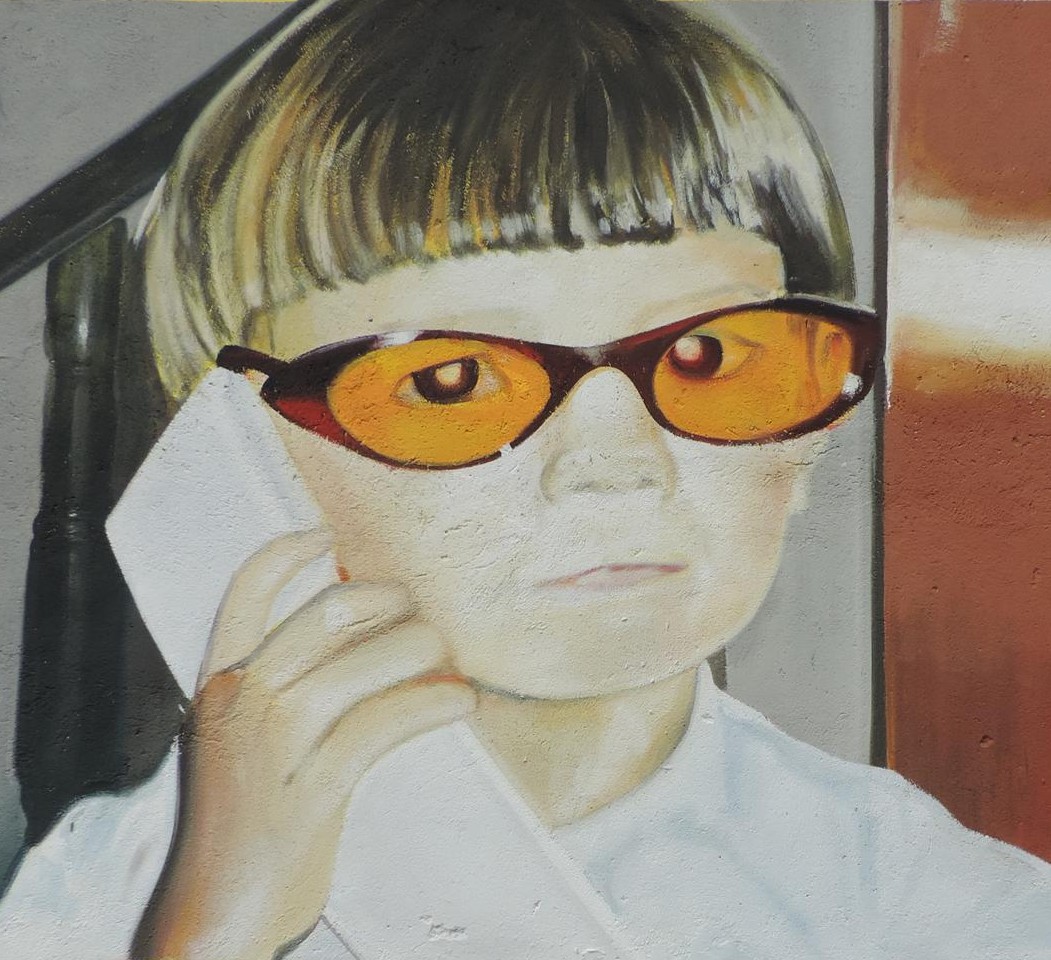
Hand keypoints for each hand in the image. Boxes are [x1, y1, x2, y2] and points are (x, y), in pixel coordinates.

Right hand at [134, 529, 476, 959]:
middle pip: (327, 614)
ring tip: (450, 663)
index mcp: (217, 683)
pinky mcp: (309, 792)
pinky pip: (383, 724)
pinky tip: (459, 703)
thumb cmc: (239, 823)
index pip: (245, 591)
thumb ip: (276, 690)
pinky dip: (431, 704)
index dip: (287, 552)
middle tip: (420, 617)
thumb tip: (357, 639)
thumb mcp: (238, 743)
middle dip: (387, 601)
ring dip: (420, 652)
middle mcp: (239, 701)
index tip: (329, 534)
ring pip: (363, 664)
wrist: (211, 917)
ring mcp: (271, 745)